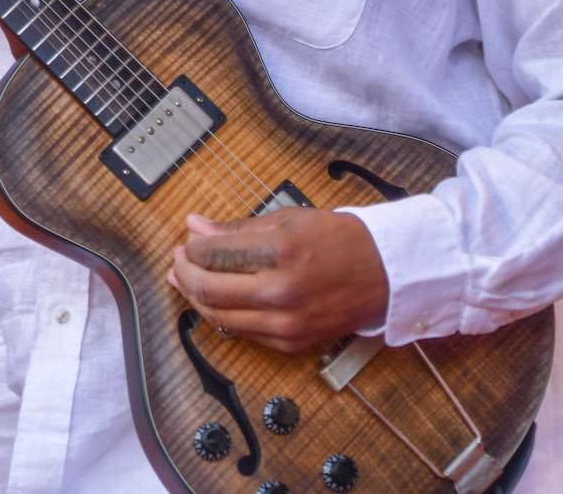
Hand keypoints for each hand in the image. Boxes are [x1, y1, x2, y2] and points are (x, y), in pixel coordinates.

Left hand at [166, 207, 388, 352]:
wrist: (384, 274)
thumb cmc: (339, 239)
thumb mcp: (289, 219)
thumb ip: (238, 228)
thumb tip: (195, 226)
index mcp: (282, 251)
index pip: (215, 253)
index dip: (192, 247)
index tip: (188, 239)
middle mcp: (282, 292)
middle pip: (210, 290)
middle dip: (185, 274)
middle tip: (178, 260)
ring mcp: (287, 323)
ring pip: (220, 318)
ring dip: (196, 298)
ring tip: (187, 281)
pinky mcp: (291, 344)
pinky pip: (243, 333)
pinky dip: (224, 315)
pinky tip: (218, 300)